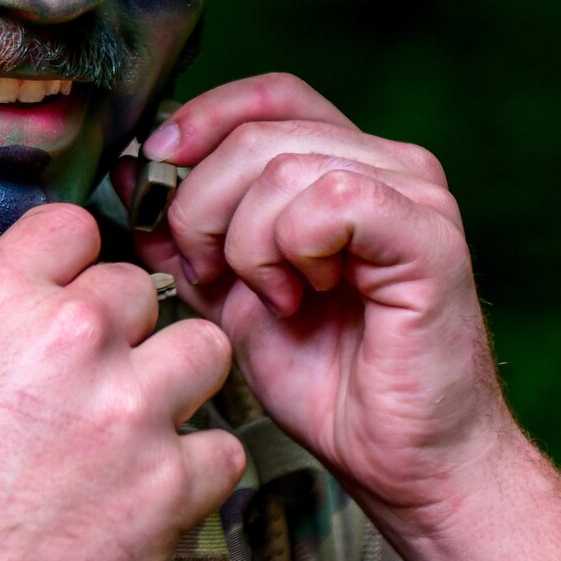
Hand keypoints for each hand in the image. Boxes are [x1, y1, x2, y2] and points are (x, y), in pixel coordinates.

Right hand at [0, 203, 244, 560]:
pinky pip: (223, 450)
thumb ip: (15, 325)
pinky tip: (149, 489)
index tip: (76, 296)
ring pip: (204, 351)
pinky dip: (196, 472)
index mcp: (2, 299)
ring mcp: (129, 410)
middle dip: (127, 334)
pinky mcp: (169, 485)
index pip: (76, 228)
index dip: (78, 267)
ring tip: (138, 428)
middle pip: (142, 290)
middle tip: (97, 384)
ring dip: (177, 386)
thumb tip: (66, 308)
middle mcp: (72, 338)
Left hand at [115, 74, 560, 560]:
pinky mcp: (428, 234)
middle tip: (210, 270)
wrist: (403, 464)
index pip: (268, 96)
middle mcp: (389, 166)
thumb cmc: (331, 386)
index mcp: (345, 167)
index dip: (204, 118)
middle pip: (258, 133)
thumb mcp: (230, 296)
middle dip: (203, 202)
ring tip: (271, 297)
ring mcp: (414, 194)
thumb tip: (133, 181)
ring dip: (246, 239)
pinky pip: (329, 199)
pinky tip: (301, 295)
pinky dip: (290, 247)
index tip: (155, 162)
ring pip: (282, 166)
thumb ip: (190, 235)